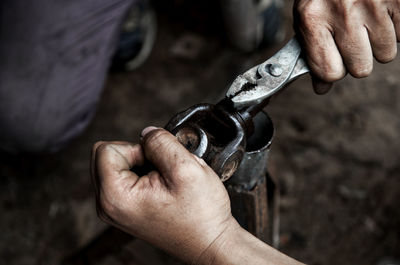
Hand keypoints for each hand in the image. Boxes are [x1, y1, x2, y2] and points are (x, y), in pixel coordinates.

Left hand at [91, 127, 236, 263]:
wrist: (209, 241)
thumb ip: (161, 141)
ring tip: (163, 180)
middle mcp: (107, 205)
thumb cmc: (201, 214)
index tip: (157, 164)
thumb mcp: (186, 168)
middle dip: (136, 154)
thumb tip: (146, 132)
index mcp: (115, 196)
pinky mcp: (124, 208)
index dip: (137, 148)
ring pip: (115, 164)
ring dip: (140, 163)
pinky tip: (160, 186)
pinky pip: (123, 176)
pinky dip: (142, 173)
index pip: (106, 148)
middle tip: (161, 171)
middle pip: (106, 155)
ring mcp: (114, 208)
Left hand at [293, 0, 398, 93]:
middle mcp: (342, 13)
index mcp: (312, 19)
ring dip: (378, 43)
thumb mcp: (308, 17)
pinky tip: (382, 13)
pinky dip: (396, 28)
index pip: (329, 73)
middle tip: (352, 37)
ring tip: (367, 20)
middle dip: (357, 58)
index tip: (333, 60)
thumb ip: (313, 52)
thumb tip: (322, 88)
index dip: (333, 70)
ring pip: (385, 54)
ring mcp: (373, 4)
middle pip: (360, 69)